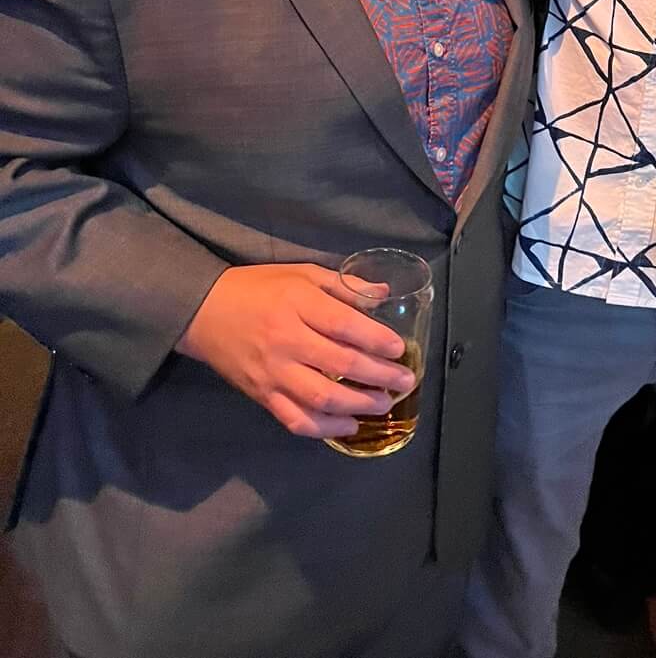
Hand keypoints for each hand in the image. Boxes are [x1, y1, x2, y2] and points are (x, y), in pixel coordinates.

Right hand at [175, 264, 417, 439]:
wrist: (202, 312)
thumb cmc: (257, 288)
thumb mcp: (300, 274)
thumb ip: (342, 285)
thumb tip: (382, 294)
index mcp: (297, 304)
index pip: (344, 325)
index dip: (376, 340)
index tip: (400, 349)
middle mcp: (286, 341)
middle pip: (340, 365)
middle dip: (379, 376)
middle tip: (405, 381)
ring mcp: (273, 373)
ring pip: (321, 398)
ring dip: (359, 406)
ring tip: (383, 404)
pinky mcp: (262, 396)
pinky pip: (296, 420)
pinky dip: (325, 429)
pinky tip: (350, 426)